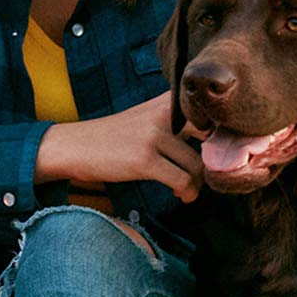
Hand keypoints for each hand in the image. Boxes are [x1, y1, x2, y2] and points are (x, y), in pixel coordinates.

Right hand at [37, 94, 204, 200]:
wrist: (75, 146)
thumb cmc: (113, 137)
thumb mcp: (144, 117)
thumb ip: (174, 121)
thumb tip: (212, 141)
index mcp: (165, 101)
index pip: (209, 113)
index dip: (222, 135)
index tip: (218, 153)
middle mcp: (162, 113)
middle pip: (211, 138)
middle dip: (215, 160)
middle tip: (207, 174)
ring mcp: (153, 136)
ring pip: (198, 165)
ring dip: (198, 183)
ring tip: (188, 190)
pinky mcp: (144, 160)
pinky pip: (181, 180)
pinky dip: (186, 192)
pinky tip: (180, 195)